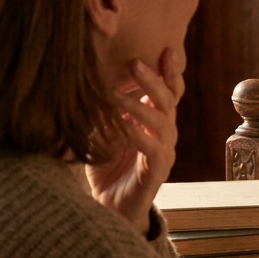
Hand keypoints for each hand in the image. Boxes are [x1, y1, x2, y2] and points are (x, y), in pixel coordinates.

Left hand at [86, 48, 184, 234]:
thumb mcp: (102, 131)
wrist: (111, 208)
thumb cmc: (108, 167)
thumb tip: (89, 79)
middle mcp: (166, 134)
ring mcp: (164, 153)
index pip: (170, 91)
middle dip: (153, 79)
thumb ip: (103, 108)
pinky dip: (136, 134)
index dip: (170, 71)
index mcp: (156, 121)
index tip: (165, 49)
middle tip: (135, 63)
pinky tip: (123, 124)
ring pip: (162, 122)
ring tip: (116, 95)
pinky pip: (152, 149)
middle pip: (168, 100)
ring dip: (138, 105)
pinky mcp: (157, 172)